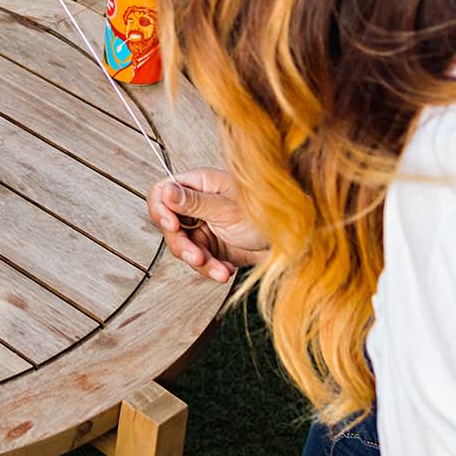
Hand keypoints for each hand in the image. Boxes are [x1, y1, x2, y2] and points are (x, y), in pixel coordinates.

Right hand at [147, 167, 267, 281]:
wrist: (295, 242)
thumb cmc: (268, 215)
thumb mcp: (228, 209)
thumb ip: (194, 202)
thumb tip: (166, 191)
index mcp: (200, 185)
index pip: (162, 192)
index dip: (161, 209)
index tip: (172, 226)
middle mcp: (198, 205)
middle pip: (169, 224)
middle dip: (182, 244)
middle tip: (197, 257)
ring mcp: (204, 227)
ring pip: (183, 247)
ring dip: (199, 262)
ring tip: (220, 271)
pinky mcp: (212, 247)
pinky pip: (199, 261)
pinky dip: (211, 269)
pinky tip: (226, 271)